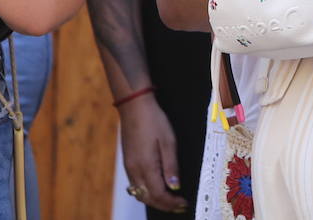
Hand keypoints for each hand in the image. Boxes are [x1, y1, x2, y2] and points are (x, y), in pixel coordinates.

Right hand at [117, 94, 186, 212]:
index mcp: (146, 167)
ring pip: (140, 194)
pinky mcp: (128, 163)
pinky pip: (135, 185)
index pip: (159, 195)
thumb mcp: (168, 141)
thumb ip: (171, 166)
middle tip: (180, 206)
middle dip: (164, 205)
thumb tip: (175, 187)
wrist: (134, 107)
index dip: (172, 203)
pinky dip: (146, 193)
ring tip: (171, 200)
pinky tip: (156, 189)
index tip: (185, 203)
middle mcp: (134, 171)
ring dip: (155, 200)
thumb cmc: (154, 121)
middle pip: (148, 198)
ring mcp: (129, 168)